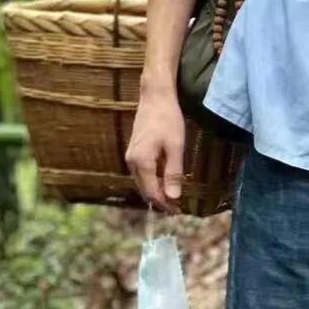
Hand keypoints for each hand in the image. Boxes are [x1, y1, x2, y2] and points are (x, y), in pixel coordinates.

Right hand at [125, 80, 184, 213]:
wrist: (155, 97)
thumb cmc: (168, 119)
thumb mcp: (175, 146)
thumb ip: (173, 172)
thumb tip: (173, 197)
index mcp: (141, 162)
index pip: (152, 192)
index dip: (164, 204)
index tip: (177, 211)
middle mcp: (131, 162)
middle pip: (144, 189)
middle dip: (159, 200)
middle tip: (176, 208)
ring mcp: (130, 156)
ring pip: (142, 182)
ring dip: (155, 191)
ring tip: (171, 197)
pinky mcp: (134, 150)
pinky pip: (142, 173)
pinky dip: (152, 180)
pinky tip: (163, 180)